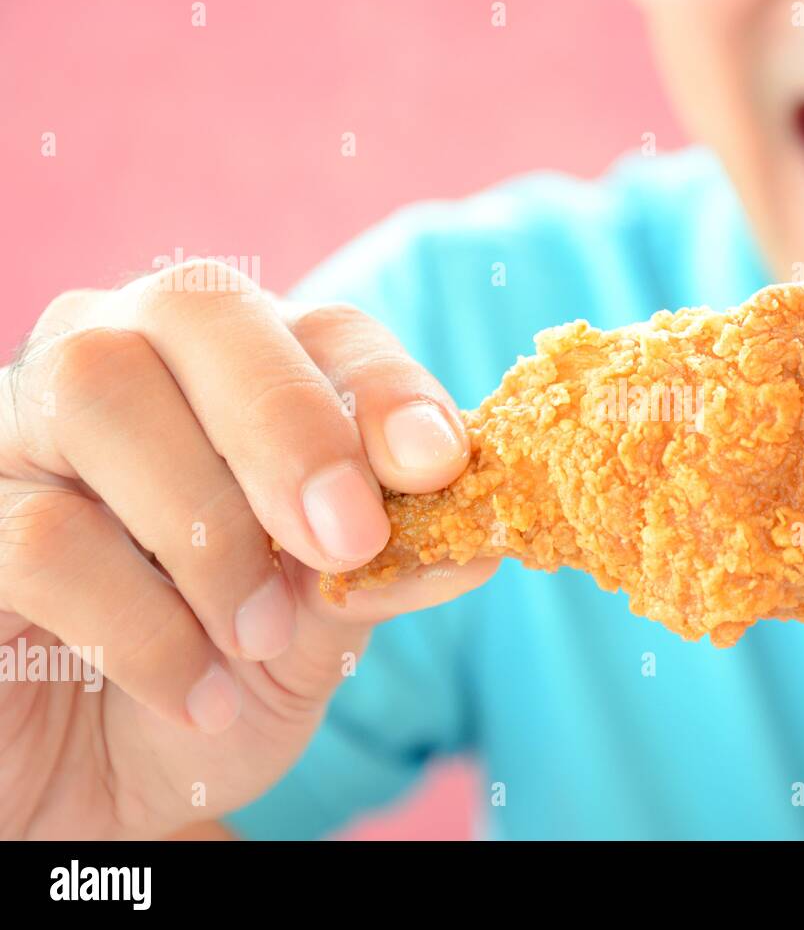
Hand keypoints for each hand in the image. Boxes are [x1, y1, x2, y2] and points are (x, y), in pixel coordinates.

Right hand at [0, 261, 496, 838]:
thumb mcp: (324, 625)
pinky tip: (194, 691)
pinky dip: (142, 625)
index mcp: (240, 377)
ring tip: (257, 636)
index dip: (385, 384)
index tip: (438, 462)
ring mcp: (30, 432)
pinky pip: (43, 534)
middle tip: (347, 537)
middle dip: (289, 422)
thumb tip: (478, 540)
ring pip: (104, 390)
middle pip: (197, 308)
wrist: (104, 776)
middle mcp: (129, 364)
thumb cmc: (223, 669)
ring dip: (208, 527)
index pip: (322, 329)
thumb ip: (385, 569)